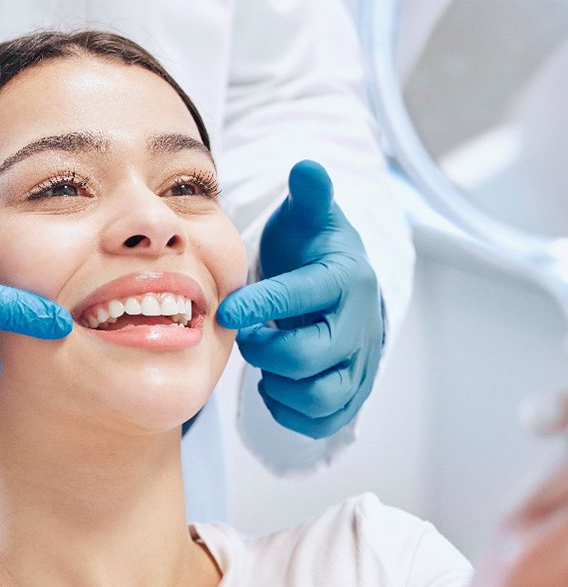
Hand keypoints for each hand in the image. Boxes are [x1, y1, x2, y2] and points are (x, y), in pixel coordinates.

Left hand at [216, 160, 383, 438]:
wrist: (342, 287)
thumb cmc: (313, 251)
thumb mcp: (309, 218)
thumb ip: (308, 196)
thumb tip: (306, 167)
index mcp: (344, 280)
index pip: (305, 296)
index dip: (263, 305)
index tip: (227, 309)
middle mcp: (358, 326)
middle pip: (308, 355)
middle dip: (265, 349)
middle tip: (247, 335)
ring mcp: (358, 364)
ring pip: (320, 396)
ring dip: (279, 383)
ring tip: (264, 359)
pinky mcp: (351, 393)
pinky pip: (322, 420)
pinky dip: (291, 411)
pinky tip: (274, 384)